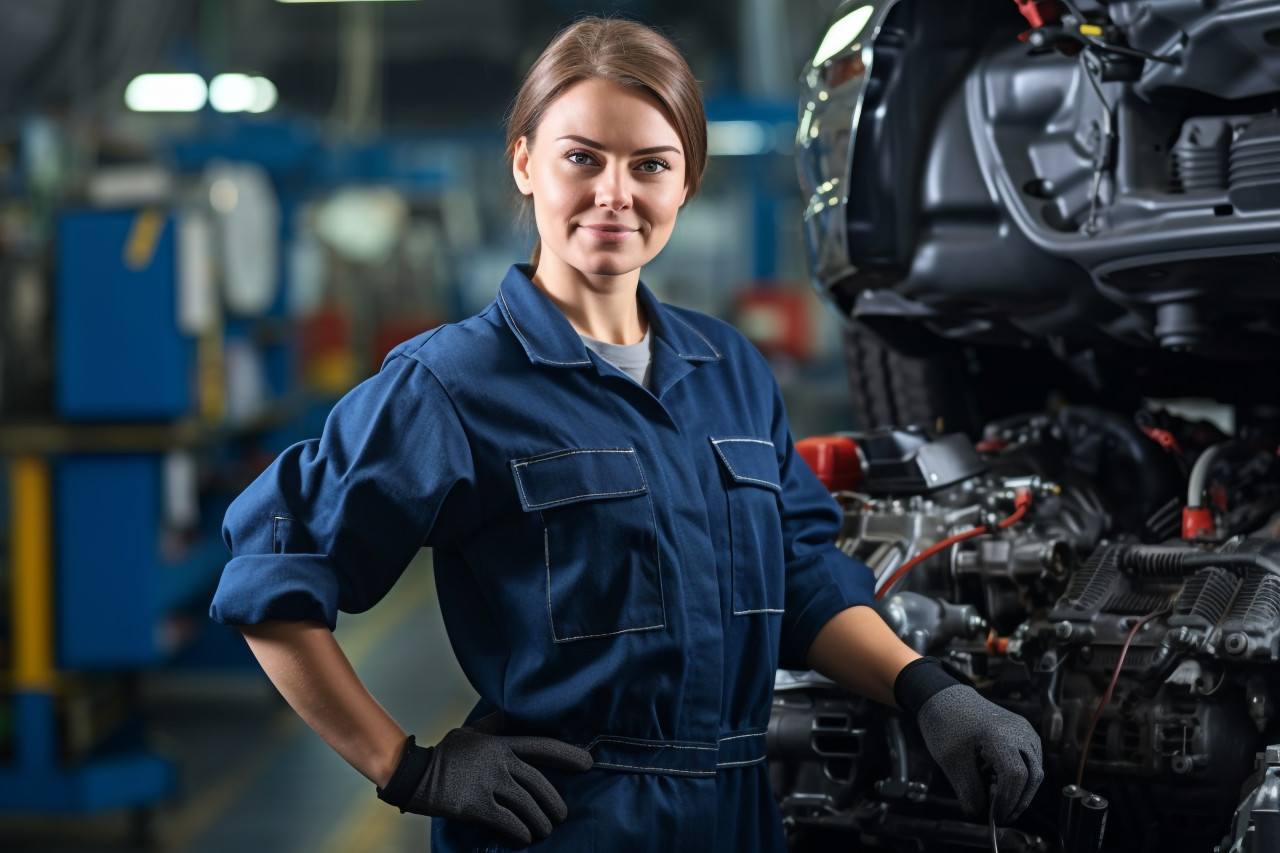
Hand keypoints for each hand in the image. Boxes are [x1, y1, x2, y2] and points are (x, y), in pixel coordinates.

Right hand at [377, 714, 593, 845]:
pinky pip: (507, 821)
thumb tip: (507, 714)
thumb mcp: (471, 732)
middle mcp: (499, 762)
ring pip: (526, 805)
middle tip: (562, 815)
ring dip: (540, 822)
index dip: (568, 755)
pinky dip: (520, 831)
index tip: (588, 763)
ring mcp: (488, 783)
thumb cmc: (444, 753)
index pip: (542, 746)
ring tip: (545, 830)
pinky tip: (525, 837)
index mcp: (501, 743)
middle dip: (554, 802)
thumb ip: (493, 726)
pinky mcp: (475, 805)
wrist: (414, 773)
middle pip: (539, 783)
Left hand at [915, 683, 1042, 821]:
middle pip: (1032, 775)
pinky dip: (1020, 776)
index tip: (996, 816)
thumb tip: (978, 813)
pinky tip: (999, 781)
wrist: (945, 697)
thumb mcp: (950, 760)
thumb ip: (967, 789)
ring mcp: (1024, 730)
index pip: (1016, 776)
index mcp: (1000, 735)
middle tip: (1001, 814)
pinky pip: (1030, 760)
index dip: (1008, 801)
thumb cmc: (945, 724)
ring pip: (1035, 769)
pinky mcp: (1023, 732)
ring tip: (997, 797)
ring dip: (1020, 789)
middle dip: (1018, 800)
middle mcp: (1019, 731)